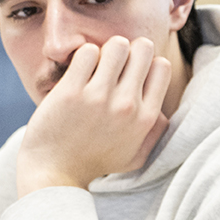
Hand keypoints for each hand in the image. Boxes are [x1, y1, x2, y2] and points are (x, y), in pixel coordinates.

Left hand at [17, 36, 172, 196]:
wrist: (54, 173)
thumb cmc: (95, 163)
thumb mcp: (137, 156)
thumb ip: (156, 133)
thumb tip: (165, 111)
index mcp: (145, 118)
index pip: (161, 65)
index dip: (146, 63)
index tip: (131, 72)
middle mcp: (127, 105)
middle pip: (142, 48)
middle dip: (129, 50)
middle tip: (113, 64)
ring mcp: (99, 97)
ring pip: (116, 45)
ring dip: (106, 51)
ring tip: (95, 66)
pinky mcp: (71, 91)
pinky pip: (87, 52)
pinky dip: (83, 57)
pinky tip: (78, 72)